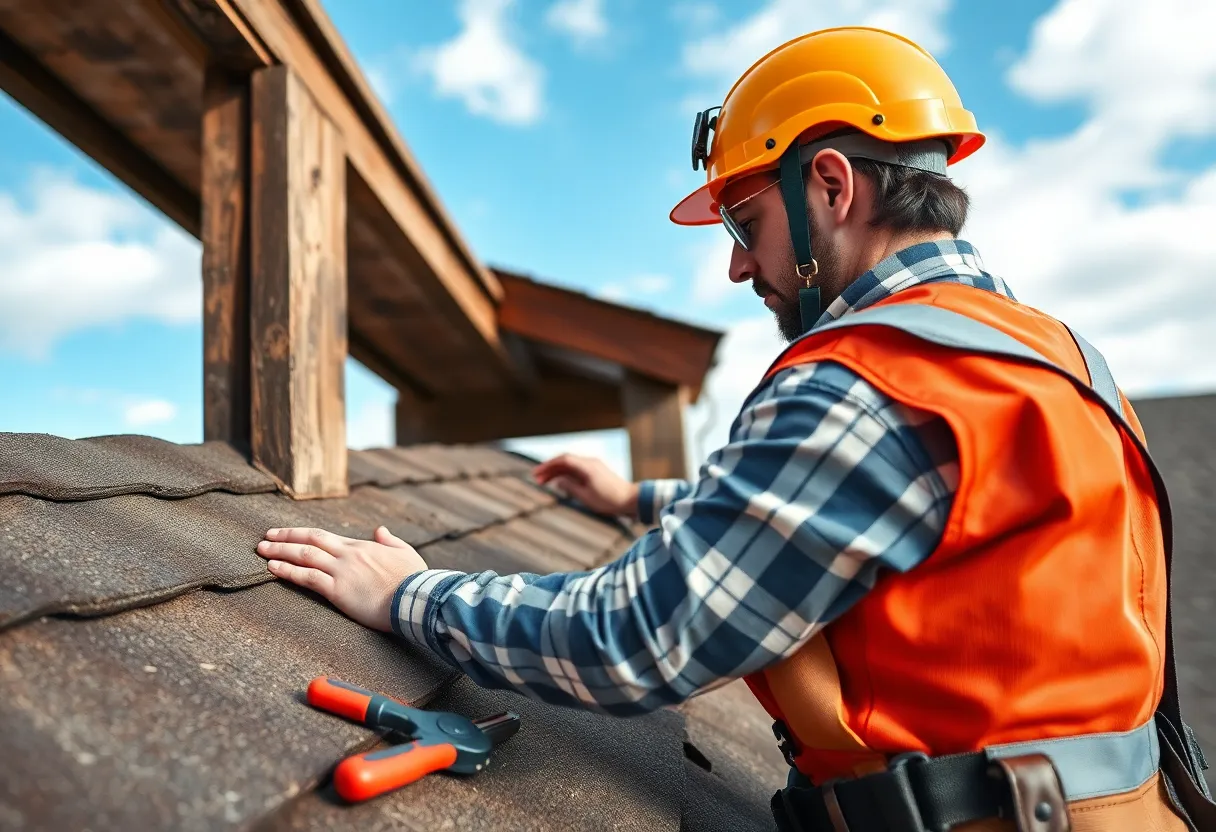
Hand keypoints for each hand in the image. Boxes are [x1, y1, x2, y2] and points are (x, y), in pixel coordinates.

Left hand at [256, 525, 427, 631]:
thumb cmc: (414, 579)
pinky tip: (273, 568)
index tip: (287, 533)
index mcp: (362, 546)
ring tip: (261, 550)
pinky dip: (288, 571)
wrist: (415, 598)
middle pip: (310, 540)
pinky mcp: (338, 590)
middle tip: (266, 537)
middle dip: (286, 537)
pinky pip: (307, 577)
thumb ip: (390, 540)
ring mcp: (342, 571)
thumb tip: (380, 530)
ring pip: (304, 555)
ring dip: (280, 551)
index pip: (326, 536)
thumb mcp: (406, 552)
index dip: (303, 534)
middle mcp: (348, 554)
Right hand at [532, 454, 639, 517]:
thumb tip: (558, 481)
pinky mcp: (596, 472)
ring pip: (570, 466)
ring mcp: (593, 466)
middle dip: (550, 469)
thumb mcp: (586, 496)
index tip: (537, 473)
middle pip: (565, 461)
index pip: (563, 460)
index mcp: (587, 466)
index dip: (548, 465)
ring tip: (544, 482)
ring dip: (557, 472)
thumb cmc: (609, 500)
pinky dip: (567, 475)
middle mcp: (590, 462)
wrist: (630, 499)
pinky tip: (559, 482)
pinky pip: (577, 470)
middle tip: (537, 478)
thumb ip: (570, 487)